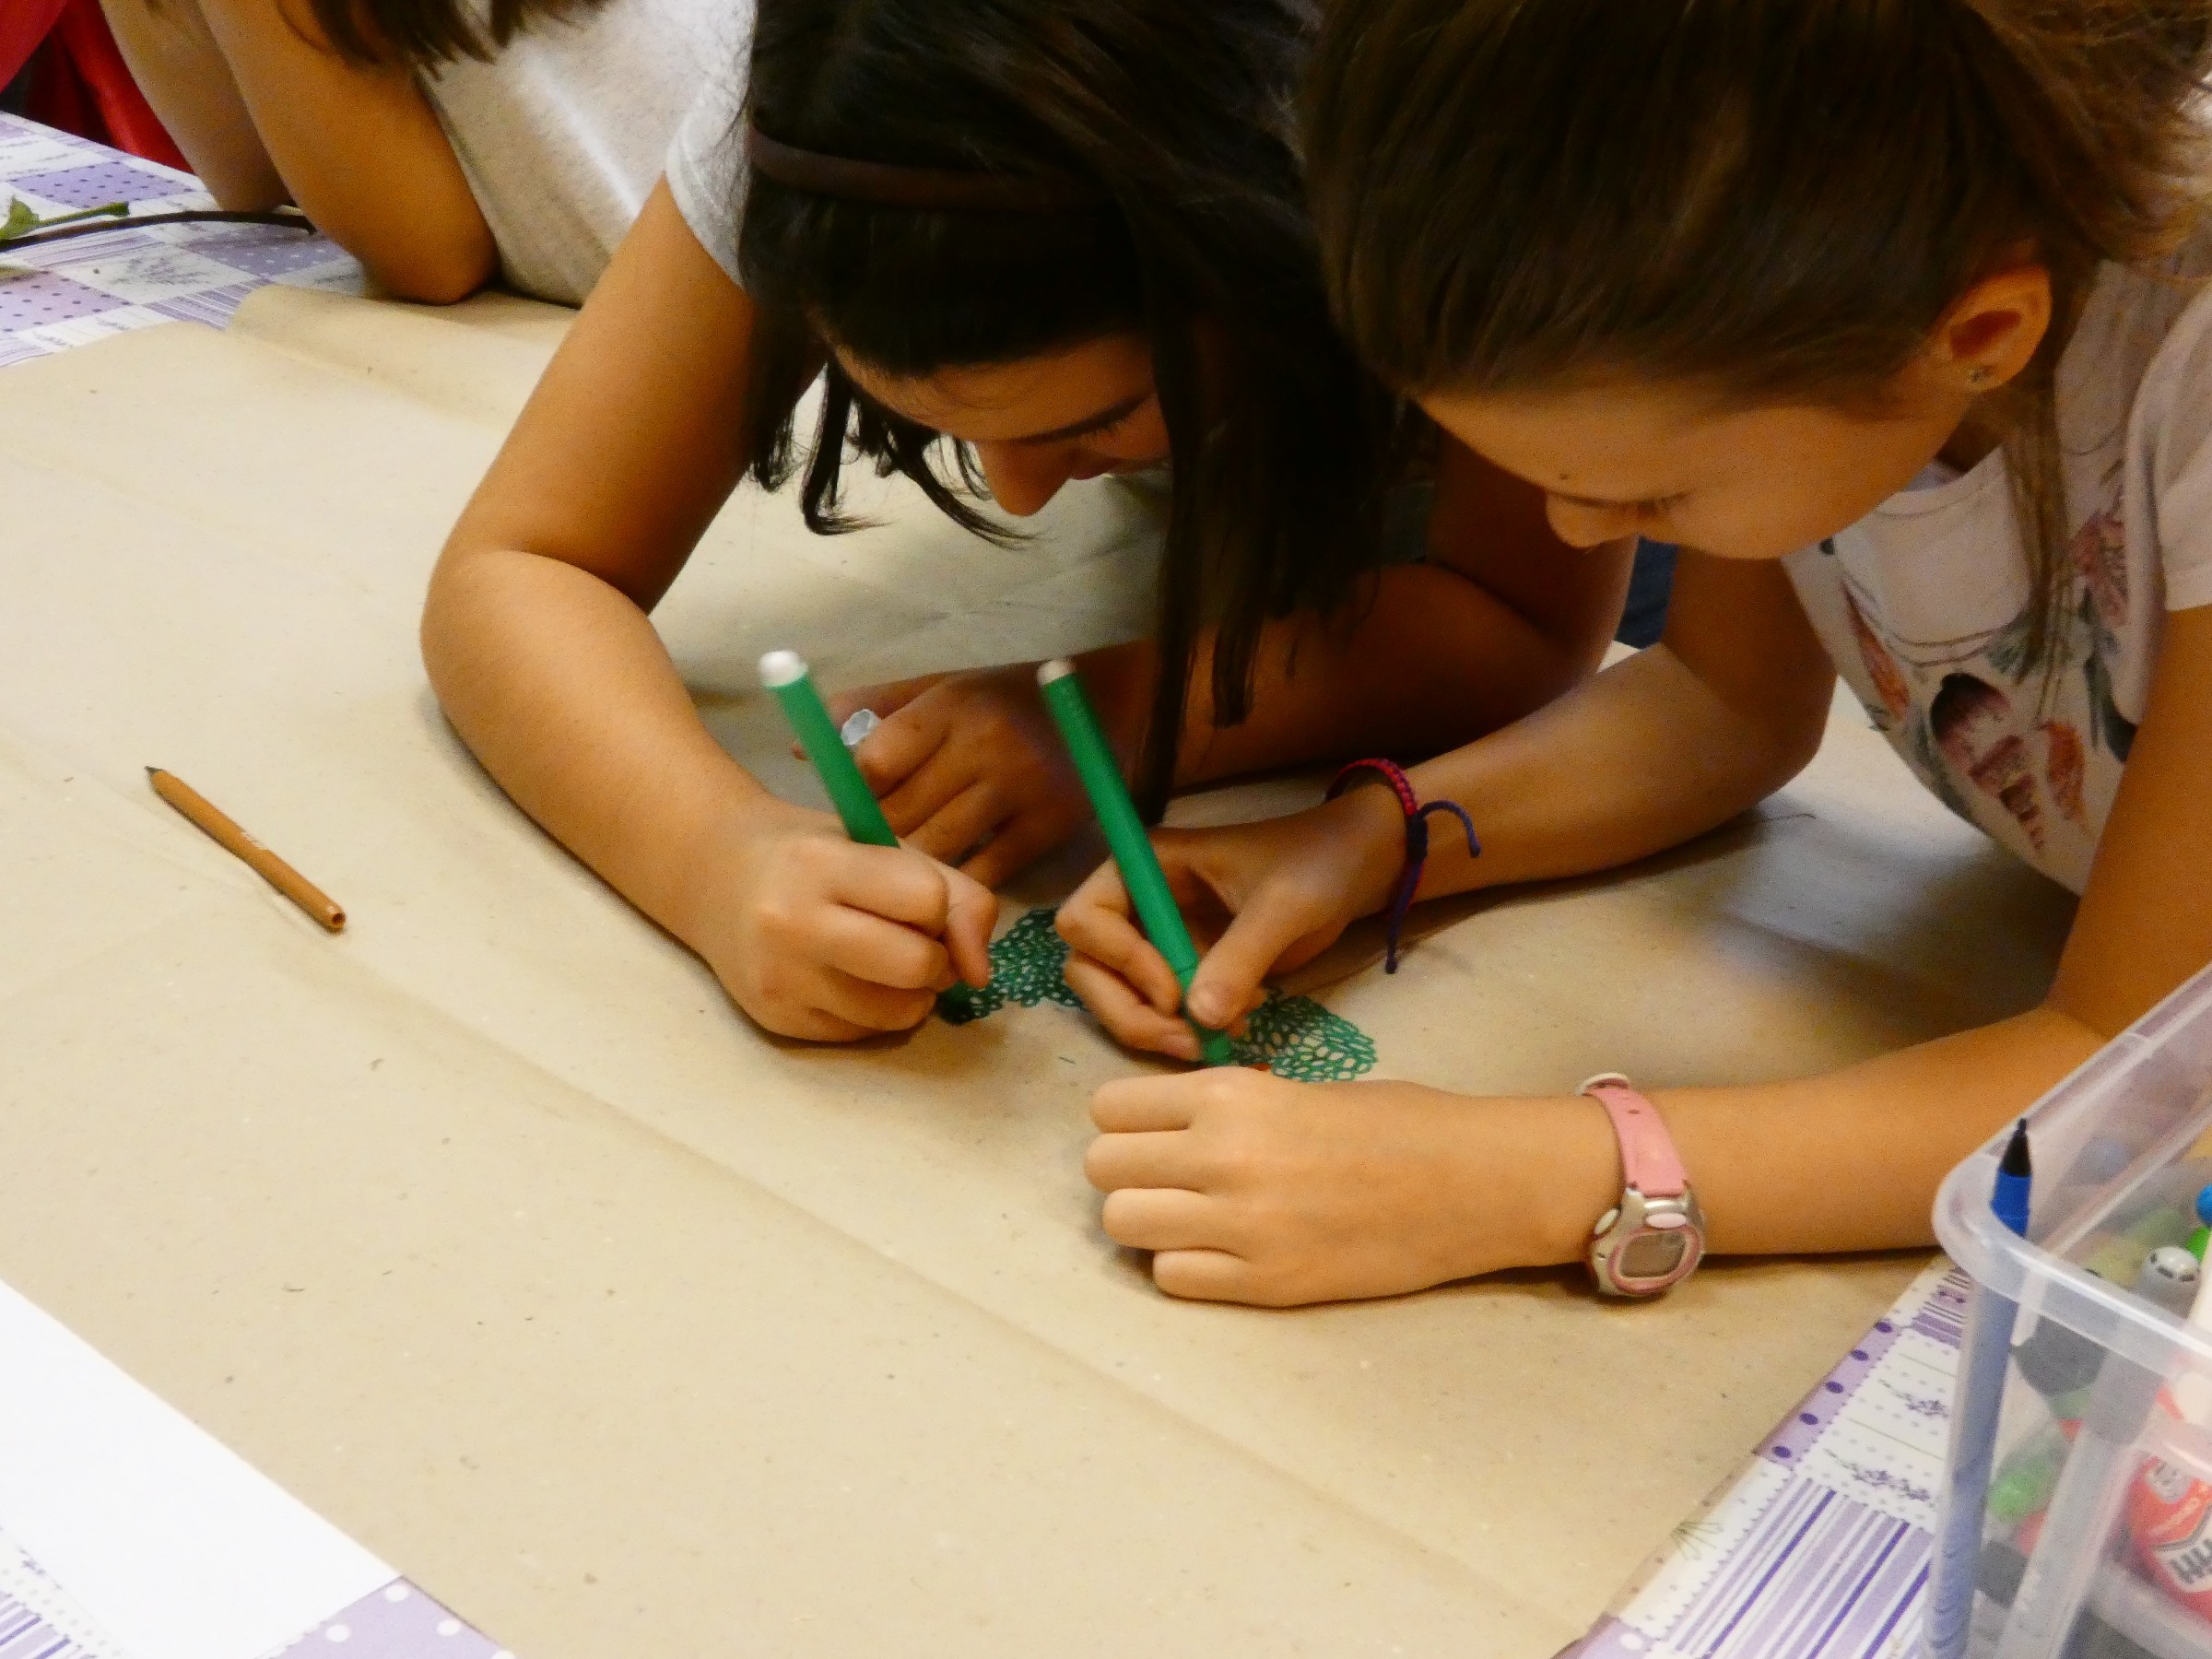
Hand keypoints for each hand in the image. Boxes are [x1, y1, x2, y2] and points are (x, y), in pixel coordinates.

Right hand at [678, 795, 996, 1040]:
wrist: (715, 880)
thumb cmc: (814, 856)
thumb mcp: (881, 847)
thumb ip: (955, 894)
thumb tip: (981, 974)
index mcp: (821, 864)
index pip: (928, 900)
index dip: (937, 905)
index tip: (916, 900)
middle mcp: (792, 923)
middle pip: (918, 965)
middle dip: (934, 958)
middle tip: (914, 942)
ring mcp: (780, 979)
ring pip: (898, 1013)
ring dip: (912, 993)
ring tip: (885, 963)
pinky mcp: (778, 1021)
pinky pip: (865, 1034)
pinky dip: (876, 1012)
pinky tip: (849, 980)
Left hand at [822, 665, 1096, 885]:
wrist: (1110, 707)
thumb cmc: (1006, 697)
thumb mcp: (942, 685)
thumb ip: (873, 708)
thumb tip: (804, 750)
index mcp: (947, 706)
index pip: (873, 764)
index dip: (854, 796)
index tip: (852, 810)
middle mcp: (981, 745)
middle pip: (901, 815)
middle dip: (877, 841)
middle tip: (864, 860)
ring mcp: (1018, 790)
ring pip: (938, 850)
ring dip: (912, 871)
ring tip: (897, 880)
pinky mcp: (1047, 828)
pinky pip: (985, 873)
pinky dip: (958, 886)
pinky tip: (945, 889)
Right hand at [1056, 784, 1407, 1060]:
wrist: (1357, 869)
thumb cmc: (1317, 864)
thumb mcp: (1283, 904)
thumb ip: (1241, 956)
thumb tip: (1198, 1018)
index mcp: (1147, 866)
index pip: (1085, 919)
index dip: (1120, 962)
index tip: (1175, 992)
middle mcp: (1138, 903)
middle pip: (1088, 969)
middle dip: (1131, 1013)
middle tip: (1190, 1040)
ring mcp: (1158, 940)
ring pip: (1117, 999)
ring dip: (1156, 1030)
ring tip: (1218, 1039)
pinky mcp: (1182, 971)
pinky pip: (1158, 1014)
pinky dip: (1184, 1032)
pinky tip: (1235, 1027)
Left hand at [1086, 1070, 1610, 1304]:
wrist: (1472, 1182)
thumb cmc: (1394, 1123)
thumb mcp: (1293, 1089)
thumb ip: (1222, 1109)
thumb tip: (1159, 1132)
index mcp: (1230, 1094)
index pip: (1110, 1108)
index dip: (1126, 1123)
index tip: (1153, 1133)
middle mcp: (1222, 1155)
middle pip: (1103, 1170)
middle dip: (1127, 1174)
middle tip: (1167, 1181)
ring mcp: (1241, 1225)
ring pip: (1123, 1226)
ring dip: (1148, 1224)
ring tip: (1191, 1220)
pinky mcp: (1266, 1284)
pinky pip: (1171, 1279)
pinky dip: (1185, 1268)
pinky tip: (1223, 1255)